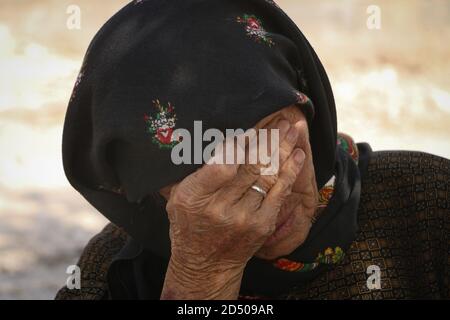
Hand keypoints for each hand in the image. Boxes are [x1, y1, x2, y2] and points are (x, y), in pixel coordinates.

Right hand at [161, 118, 305, 298]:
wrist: (205, 265)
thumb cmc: (188, 225)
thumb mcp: (176, 198)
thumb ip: (188, 171)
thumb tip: (198, 137)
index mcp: (194, 196)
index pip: (223, 164)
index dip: (240, 144)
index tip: (252, 128)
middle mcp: (220, 207)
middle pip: (250, 166)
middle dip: (269, 140)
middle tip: (282, 120)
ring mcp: (244, 217)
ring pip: (268, 175)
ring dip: (283, 150)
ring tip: (293, 129)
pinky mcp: (262, 224)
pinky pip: (279, 192)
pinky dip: (290, 171)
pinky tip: (297, 154)